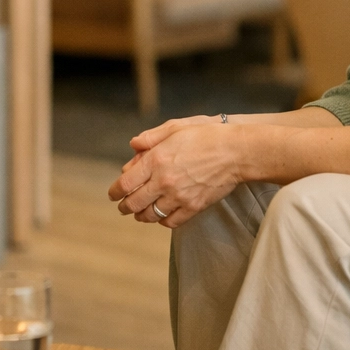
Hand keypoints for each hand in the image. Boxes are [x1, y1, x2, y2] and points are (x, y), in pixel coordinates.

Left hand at [106, 121, 244, 228]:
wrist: (236, 152)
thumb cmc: (206, 135)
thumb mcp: (175, 127)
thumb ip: (151, 137)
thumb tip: (133, 146)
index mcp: (156, 160)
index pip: (126, 183)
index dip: (115, 192)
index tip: (113, 195)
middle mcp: (164, 181)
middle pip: (135, 203)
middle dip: (125, 207)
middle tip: (123, 208)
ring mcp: (179, 196)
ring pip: (151, 215)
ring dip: (142, 215)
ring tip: (140, 214)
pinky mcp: (194, 207)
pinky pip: (171, 222)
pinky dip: (163, 221)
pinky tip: (162, 216)